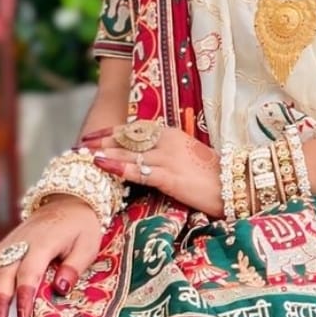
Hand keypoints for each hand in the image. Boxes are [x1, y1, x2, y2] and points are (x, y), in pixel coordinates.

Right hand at [0, 196, 103, 316]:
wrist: (67, 202)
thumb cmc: (80, 229)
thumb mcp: (87, 246)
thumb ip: (74, 268)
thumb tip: (60, 289)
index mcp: (43, 244)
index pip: (29, 272)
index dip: (24, 295)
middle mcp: (21, 243)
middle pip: (4, 273)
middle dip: (0, 301)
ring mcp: (9, 243)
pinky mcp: (3, 245)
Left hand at [80, 124, 221, 217]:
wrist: (235, 187)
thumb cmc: (212, 177)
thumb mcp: (186, 158)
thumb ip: (165, 155)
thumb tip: (144, 160)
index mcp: (171, 134)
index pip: (135, 129)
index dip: (111, 131)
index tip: (92, 135)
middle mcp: (167, 141)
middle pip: (127, 138)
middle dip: (101, 141)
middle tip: (80, 144)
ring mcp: (168, 157)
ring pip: (129, 152)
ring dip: (104, 153)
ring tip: (82, 154)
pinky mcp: (170, 176)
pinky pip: (139, 170)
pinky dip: (118, 166)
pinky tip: (101, 165)